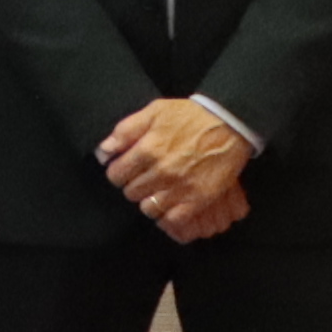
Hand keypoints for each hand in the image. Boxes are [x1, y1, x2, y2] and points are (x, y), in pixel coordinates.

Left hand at [101, 96, 255, 240]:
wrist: (228, 124)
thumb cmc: (189, 116)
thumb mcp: (153, 112)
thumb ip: (124, 132)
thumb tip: (103, 153)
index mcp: (148, 149)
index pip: (116, 175)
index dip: (118, 173)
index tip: (126, 170)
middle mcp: (161, 171)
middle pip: (131, 193)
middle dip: (134, 186)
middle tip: (144, 179)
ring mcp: (181, 187)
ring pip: (148, 209)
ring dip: (149, 201)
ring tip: (156, 192)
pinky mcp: (199, 199)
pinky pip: (173, 220)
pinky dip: (167, 217)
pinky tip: (169, 206)